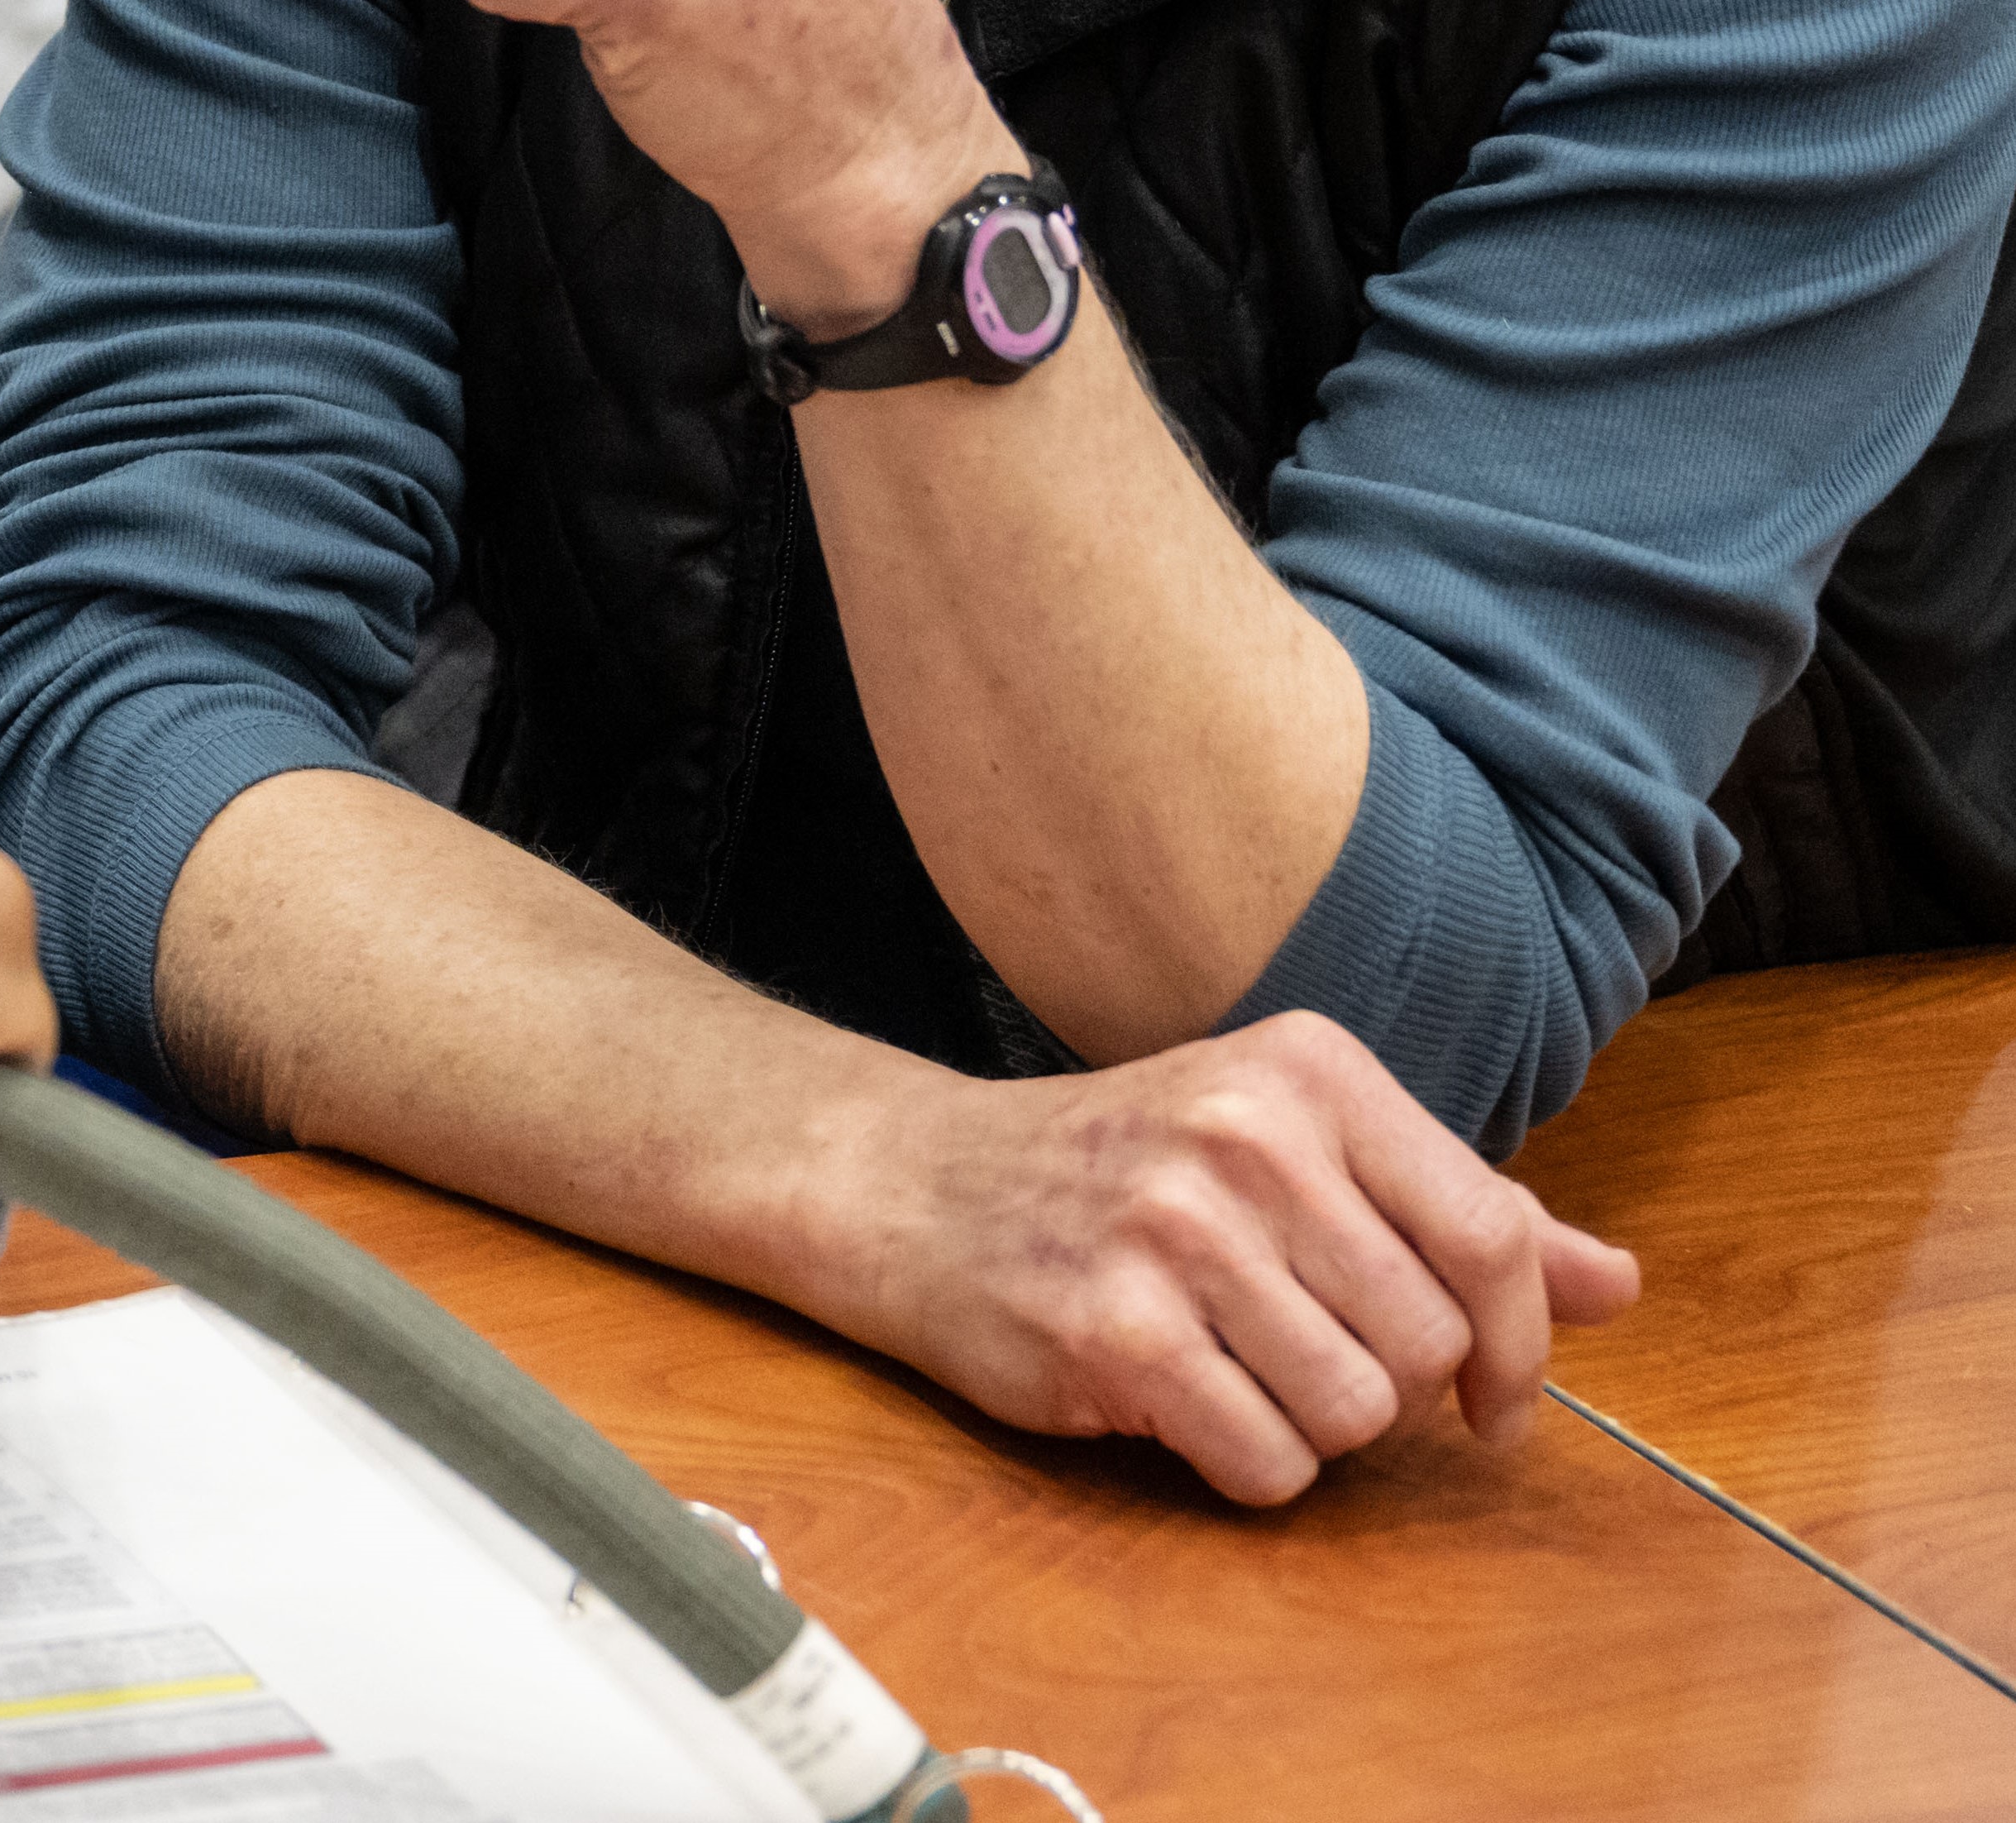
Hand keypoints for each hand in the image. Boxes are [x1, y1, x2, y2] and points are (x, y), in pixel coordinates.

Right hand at [815, 1011, 1639, 1504]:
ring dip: (1311, 1425)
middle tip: (1302, 1351)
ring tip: (1235, 1368)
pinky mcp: (1115, 1332)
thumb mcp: (1289, 1146)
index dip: (1518, 1345)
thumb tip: (1619, 1284)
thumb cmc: (1122, 1169)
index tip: (1490, 1395)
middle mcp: (1245, 1133)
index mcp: (1307, 1071)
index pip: (1493, 1235)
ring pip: (1357, 1412)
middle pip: (1428, 1341)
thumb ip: (1455, 1212)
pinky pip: (1268, 1461)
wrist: (914, 1184)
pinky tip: (1184, 1400)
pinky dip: (1243, 1461)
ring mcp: (1173, 1230)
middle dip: (1388, 1384)